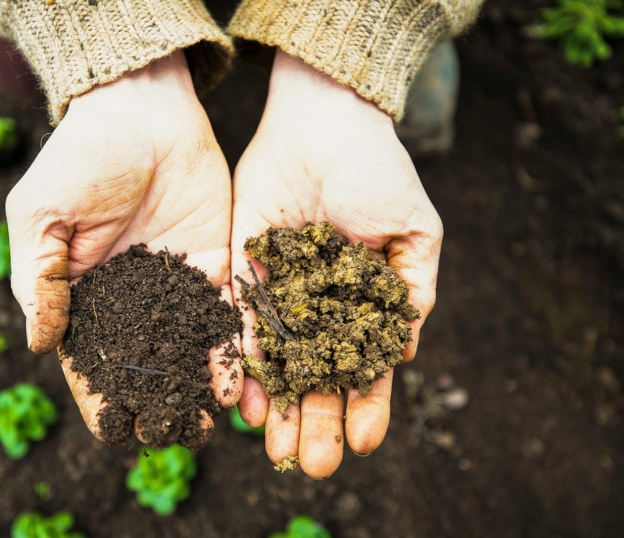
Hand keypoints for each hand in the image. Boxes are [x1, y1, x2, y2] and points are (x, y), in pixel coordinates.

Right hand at [5, 52, 240, 447]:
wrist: (141, 110)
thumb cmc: (80, 157)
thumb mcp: (41, 216)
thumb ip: (40, 278)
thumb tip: (39, 344)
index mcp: (85, 294)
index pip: (91, 360)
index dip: (100, 398)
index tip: (114, 430)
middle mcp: (133, 299)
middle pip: (144, 366)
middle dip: (154, 404)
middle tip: (169, 437)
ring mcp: (176, 285)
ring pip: (185, 351)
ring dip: (193, 390)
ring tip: (204, 429)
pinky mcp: (215, 265)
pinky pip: (221, 316)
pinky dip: (225, 351)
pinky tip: (232, 385)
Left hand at [232, 51, 442, 477]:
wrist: (324, 124)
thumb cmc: (378, 172)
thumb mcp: (415, 234)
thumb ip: (412, 293)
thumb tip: (405, 355)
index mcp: (361, 301)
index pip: (364, 365)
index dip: (367, 405)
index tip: (364, 443)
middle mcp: (318, 305)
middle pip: (318, 375)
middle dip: (317, 421)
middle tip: (315, 466)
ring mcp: (280, 292)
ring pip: (279, 362)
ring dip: (279, 407)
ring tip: (278, 450)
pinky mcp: (244, 271)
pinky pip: (242, 323)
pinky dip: (244, 361)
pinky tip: (246, 401)